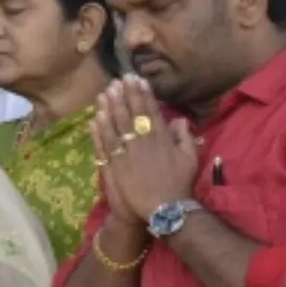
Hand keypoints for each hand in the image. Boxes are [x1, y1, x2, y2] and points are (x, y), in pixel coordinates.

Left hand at [92, 75, 198, 222]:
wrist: (164, 208)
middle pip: (130, 113)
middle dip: (124, 94)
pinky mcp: (115, 165)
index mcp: (161, 138)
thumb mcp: (190, 158)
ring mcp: (126, 153)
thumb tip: (179, 119)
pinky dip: (99, 131)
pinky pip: (105, 144)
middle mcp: (142, 142)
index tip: (136, 79)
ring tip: (105, 92)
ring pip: (115, 126)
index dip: (142, 94)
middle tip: (118, 78)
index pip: (149, 111)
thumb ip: (185, 136)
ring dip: (109, 107)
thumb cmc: (180, 183)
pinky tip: (95, 117)